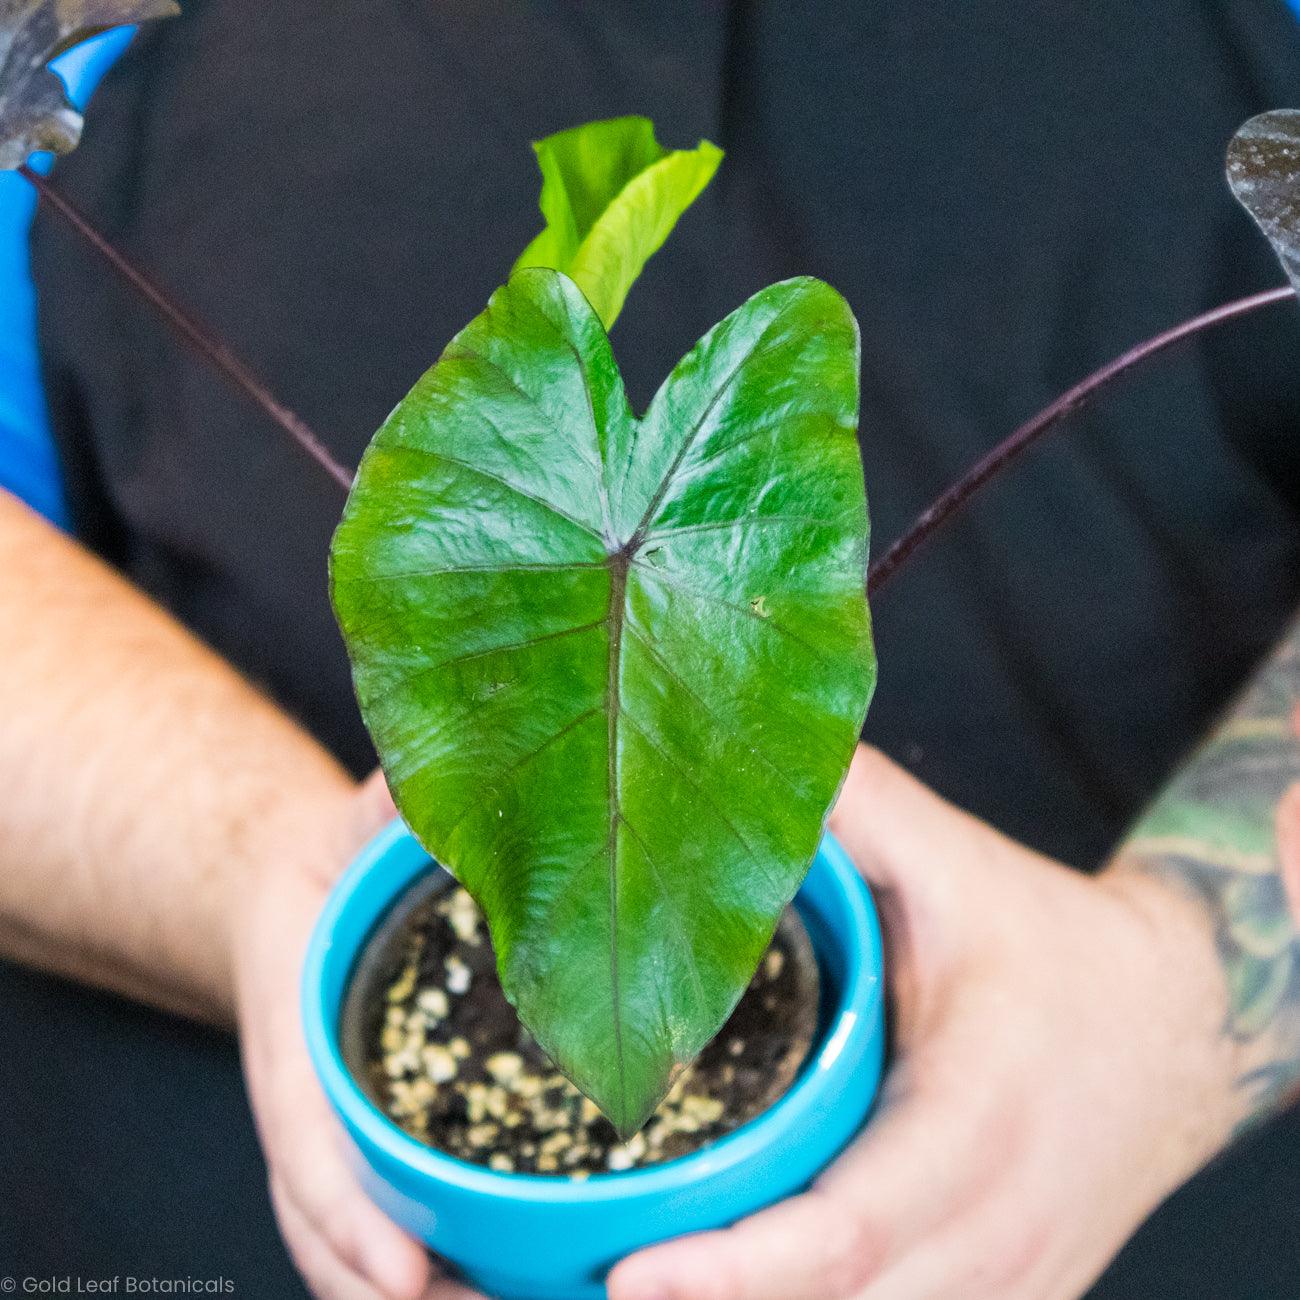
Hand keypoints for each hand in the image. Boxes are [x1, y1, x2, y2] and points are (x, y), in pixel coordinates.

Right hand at [232, 771, 481, 1299]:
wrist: (289, 892)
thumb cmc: (326, 860)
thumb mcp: (351, 821)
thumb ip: (386, 803)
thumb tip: (434, 780)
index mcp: (293, 1031)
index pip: (310, 1140)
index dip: (349, 1214)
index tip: (404, 1278)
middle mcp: (308, 1097)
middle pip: (322, 1218)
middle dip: (378, 1282)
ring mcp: (331, 1124)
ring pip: (342, 1236)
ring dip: (401, 1291)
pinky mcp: (364, 1132)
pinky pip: (374, 1214)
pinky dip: (410, 1266)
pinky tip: (485, 1286)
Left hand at [609, 746, 1242, 1299]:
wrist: (1180, 1021)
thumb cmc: (1061, 947)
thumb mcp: (958, 864)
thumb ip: (858, 807)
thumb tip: (747, 751)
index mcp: (974, 1120)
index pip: (842, 1232)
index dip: (732, 1269)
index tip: (629, 1276)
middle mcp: (995, 1226)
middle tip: (590, 1285)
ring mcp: (1010, 1282)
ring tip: (642, 1293)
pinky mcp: (1012, 1299)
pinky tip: (737, 1294)